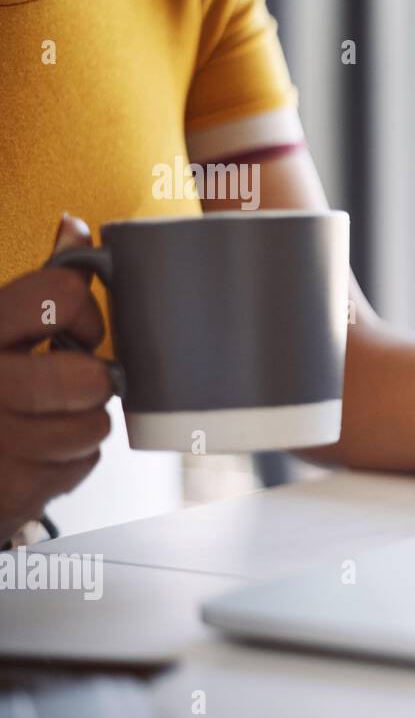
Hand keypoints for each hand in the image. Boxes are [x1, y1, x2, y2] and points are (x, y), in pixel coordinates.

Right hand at [0, 215, 111, 543]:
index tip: (73, 326)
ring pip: (95, 425)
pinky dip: (69, 459)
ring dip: (82, 423)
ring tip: (45, 417)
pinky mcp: (15, 491)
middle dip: (90, 380)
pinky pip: (84, 463)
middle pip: (88, 378)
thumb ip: (37, 285)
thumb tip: (73, 226)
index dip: (82, 310)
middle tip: (68, 381)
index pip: (58, 295)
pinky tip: (35, 450)